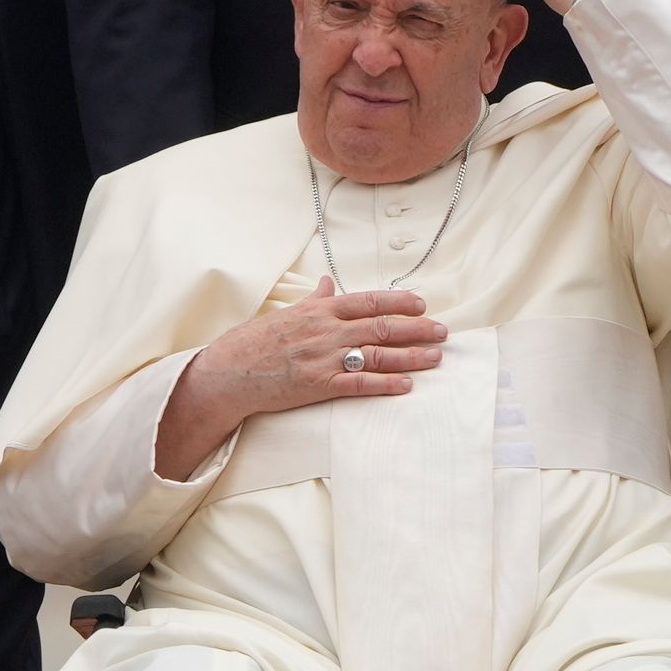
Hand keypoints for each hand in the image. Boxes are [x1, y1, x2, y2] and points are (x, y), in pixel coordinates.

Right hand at [152, 281, 444, 479]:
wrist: (227, 373)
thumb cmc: (252, 342)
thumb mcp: (284, 314)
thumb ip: (313, 301)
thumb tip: (328, 284)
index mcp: (318, 311)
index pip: (367, 301)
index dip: (399, 302)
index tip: (423, 305)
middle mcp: (325, 332)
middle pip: (382, 327)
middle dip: (417, 329)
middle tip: (443, 331)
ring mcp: (323, 359)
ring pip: (378, 355)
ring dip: (411, 356)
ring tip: (435, 357)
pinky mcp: (319, 386)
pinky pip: (360, 384)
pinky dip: (386, 384)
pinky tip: (406, 385)